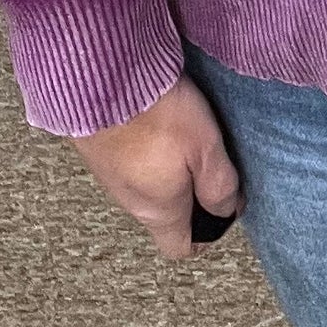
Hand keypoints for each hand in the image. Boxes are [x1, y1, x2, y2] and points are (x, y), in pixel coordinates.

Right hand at [70, 74, 245, 262]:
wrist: (98, 79)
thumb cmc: (155, 116)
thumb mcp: (206, 151)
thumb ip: (220, 186)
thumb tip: (228, 210)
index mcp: (159, 211)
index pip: (180, 247)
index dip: (205, 235)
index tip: (222, 211)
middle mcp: (130, 201)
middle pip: (165, 214)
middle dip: (190, 196)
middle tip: (211, 162)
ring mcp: (109, 176)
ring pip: (146, 185)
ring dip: (168, 169)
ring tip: (188, 135)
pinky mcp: (97, 149)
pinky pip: (129, 161)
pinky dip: (147, 149)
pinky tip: (159, 121)